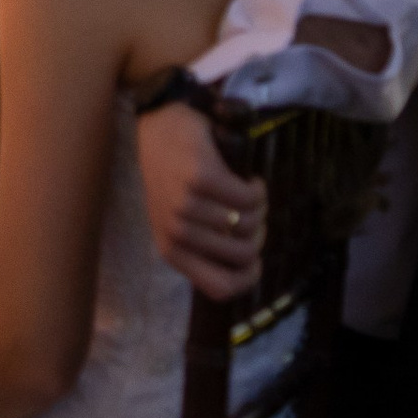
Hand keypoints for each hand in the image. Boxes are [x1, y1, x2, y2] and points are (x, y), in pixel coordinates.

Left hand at [136, 103, 267, 304]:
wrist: (159, 129)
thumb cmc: (173, 178)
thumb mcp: (178, 222)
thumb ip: (204, 248)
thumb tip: (247, 267)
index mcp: (172, 252)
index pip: (222, 288)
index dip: (249, 278)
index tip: (257, 260)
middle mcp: (176, 233)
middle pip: (244, 253)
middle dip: (259, 232)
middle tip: (252, 212)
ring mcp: (187, 206)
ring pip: (249, 224)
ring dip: (259, 207)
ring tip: (248, 192)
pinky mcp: (201, 178)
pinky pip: (248, 199)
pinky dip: (257, 190)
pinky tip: (250, 179)